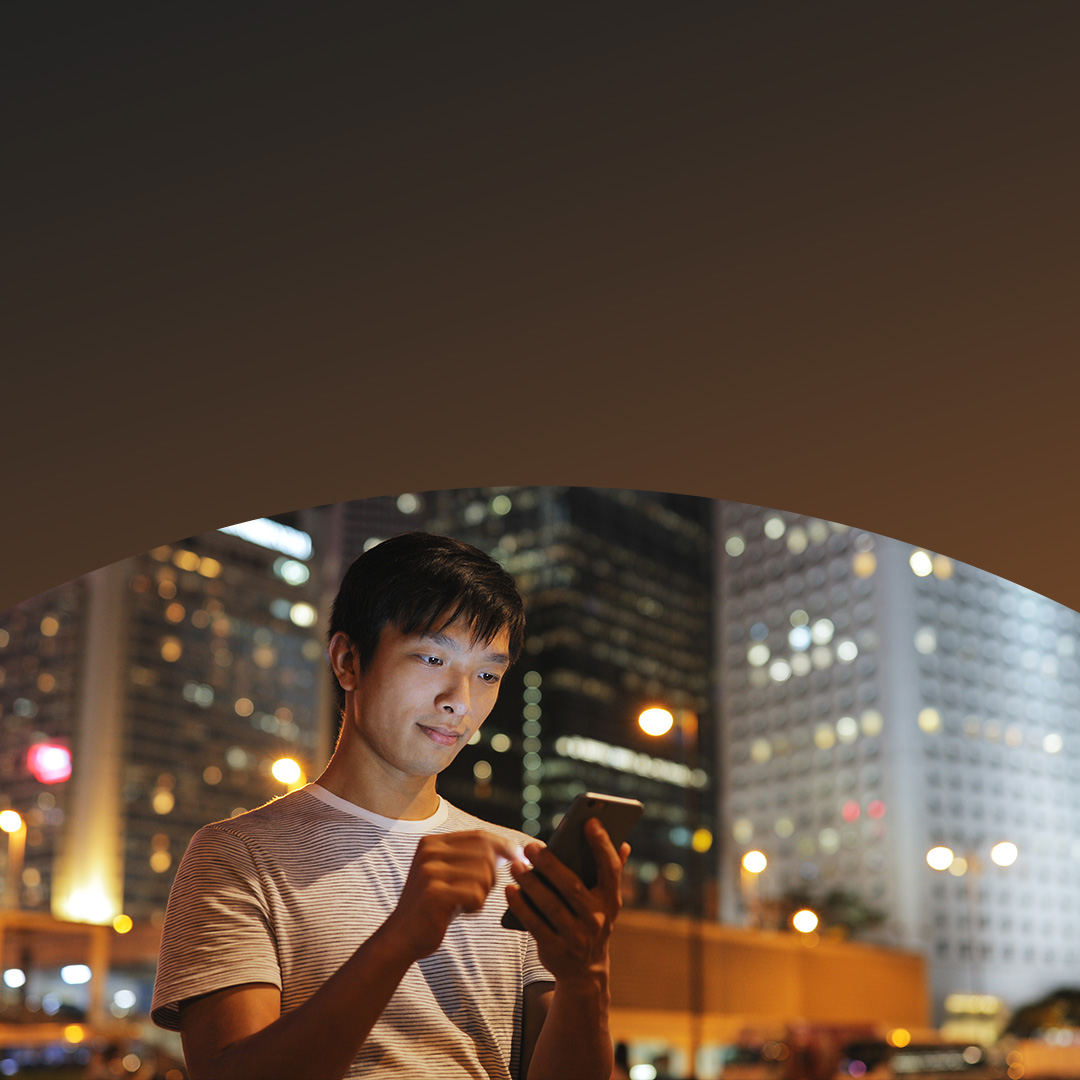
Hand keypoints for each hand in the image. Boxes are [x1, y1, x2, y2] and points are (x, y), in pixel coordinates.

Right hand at [385, 830, 518, 959]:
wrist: (402, 937)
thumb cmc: (434, 906)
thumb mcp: (449, 874)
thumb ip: (473, 858)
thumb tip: (514, 850)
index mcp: (432, 842)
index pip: (479, 836)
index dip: (504, 845)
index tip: (520, 857)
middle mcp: (429, 852)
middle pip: (485, 854)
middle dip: (492, 876)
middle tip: (479, 893)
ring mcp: (429, 871)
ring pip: (483, 874)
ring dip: (483, 893)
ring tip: (467, 902)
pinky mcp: (434, 893)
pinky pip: (476, 895)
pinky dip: (476, 906)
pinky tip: (461, 911)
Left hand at [504, 818, 630, 984]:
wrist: (585, 971)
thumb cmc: (591, 920)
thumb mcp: (605, 900)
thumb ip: (611, 871)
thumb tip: (624, 842)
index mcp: (611, 900)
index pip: (610, 869)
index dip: (602, 845)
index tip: (590, 822)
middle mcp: (597, 919)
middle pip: (572, 887)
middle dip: (551, 864)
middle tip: (530, 845)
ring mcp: (577, 937)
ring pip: (551, 905)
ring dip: (531, 884)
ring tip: (515, 865)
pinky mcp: (556, 950)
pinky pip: (535, 925)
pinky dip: (521, 907)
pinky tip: (510, 890)